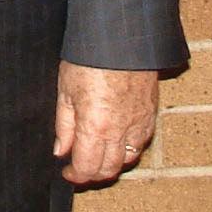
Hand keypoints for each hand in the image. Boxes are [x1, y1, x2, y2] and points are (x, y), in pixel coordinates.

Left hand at [52, 61, 158, 185]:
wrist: (120, 36)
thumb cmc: (90, 58)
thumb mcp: (66, 90)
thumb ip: (64, 125)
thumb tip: (61, 150)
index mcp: (95, 127)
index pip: (87, 168)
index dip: (75, 175)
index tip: (67, 172)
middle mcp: (120, 130)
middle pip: (109, 170)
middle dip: (92, 173)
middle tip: (80, 165)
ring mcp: (139, 123)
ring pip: (128, 159)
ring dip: (112, 162)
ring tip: (98, 153)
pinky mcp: (151, 113)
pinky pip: (142, 142)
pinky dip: (129, 148)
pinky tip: (117, 138)